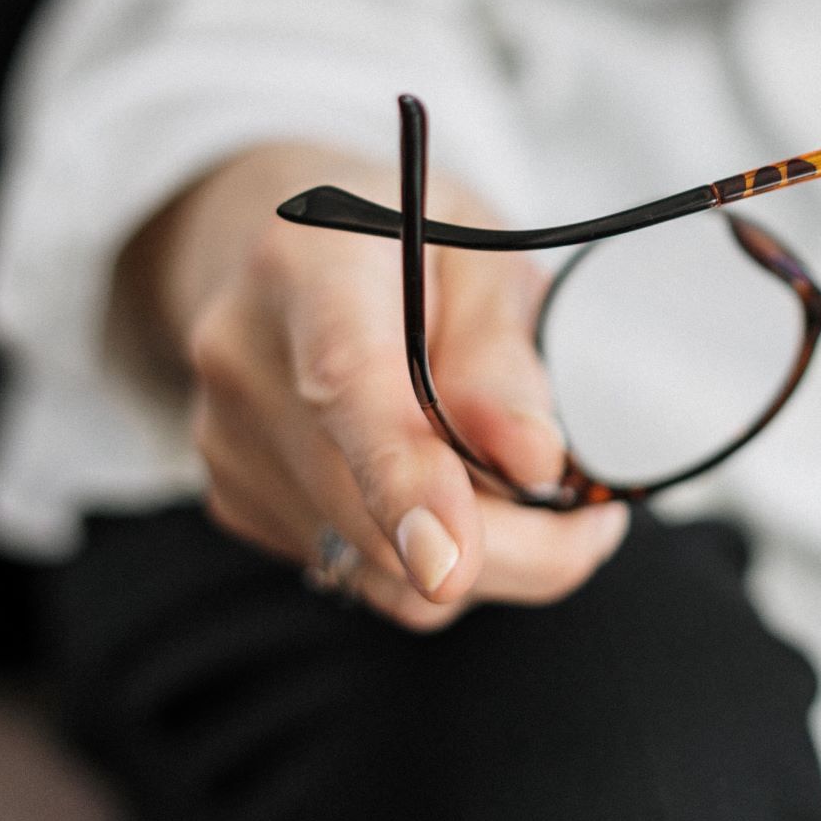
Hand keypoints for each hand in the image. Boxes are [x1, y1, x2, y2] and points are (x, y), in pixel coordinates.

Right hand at [118, 144, 627, 627]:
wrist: (289, 256)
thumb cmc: (408, 247)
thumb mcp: (485, 256)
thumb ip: (504, 354)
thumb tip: (533, 462)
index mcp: (311, 267)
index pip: (348, 383)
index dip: (402, 478)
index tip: (450, 563)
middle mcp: (246, 359)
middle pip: (370, 508)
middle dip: (507, 544)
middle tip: (591, 519)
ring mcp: (229, 440)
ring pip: (373, 568)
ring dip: (475, 559)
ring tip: (521, 487)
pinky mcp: (237, 499)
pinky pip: (355, 573)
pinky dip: (421, 557)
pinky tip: (445, 490)